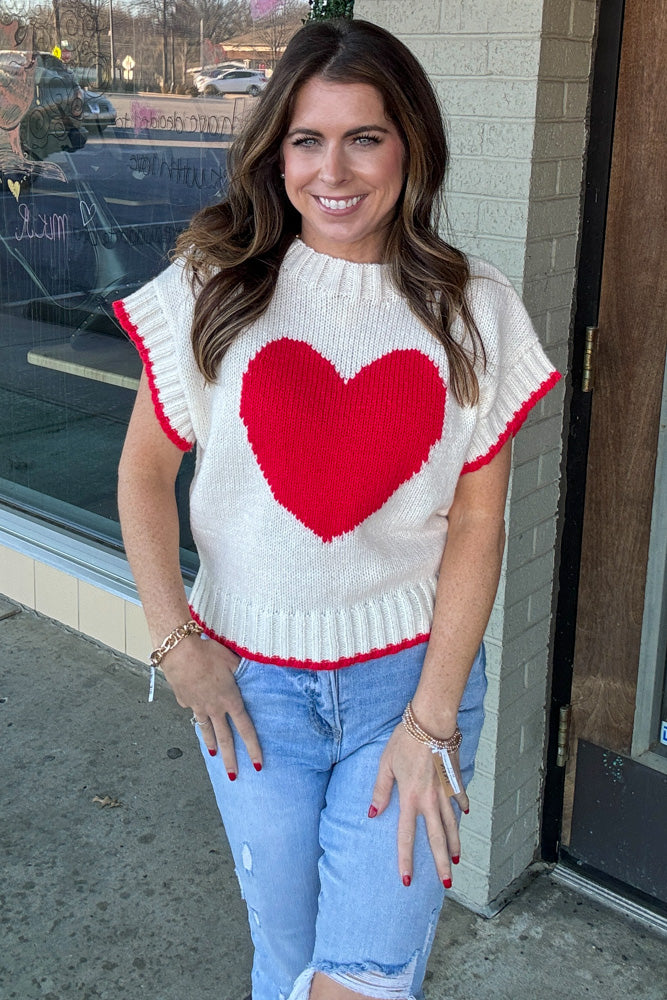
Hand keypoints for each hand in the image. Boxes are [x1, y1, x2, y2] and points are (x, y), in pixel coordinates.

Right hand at [161, 635, 261, 779]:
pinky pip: (192, 709)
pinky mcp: (183, 700)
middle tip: (233, 776)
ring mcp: (196, 705)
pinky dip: (196, 713)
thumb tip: (250, 670)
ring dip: (211, 744)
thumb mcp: (232, 659)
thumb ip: (243, 669)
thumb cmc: (208, 652)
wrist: (178, 650)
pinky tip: (196, 710)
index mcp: (230, 700)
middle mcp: (214, 707)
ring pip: (206, 729)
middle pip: (224, 738)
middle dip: (229, 759)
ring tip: (213, 756)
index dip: (253, 747)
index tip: (258, 764)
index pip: (245, 729)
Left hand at [369, 723, 467, 887]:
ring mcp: (445, 791)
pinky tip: (464, 816)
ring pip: (452, 824)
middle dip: (441, 864)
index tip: (407, 879)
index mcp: (410, 798)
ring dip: (454, 844)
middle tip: (446, 884)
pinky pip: (459, 798)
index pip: (406, 836)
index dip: (406, 859)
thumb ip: (380, 791)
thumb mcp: (385, 764)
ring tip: (457, 860)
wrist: (431, 723)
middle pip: (437, 838)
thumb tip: (372, 813)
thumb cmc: (405, 740)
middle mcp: (429, 800)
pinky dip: (462, 808)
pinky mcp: (454, 779)